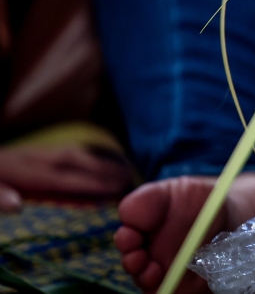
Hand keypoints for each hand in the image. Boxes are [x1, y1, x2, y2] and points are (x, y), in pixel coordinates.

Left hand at [0, 144, 133, 210]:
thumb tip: (18, 205)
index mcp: (22, 171)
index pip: (64, 178)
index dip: (91, 184)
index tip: (118, 190)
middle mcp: (33, 159)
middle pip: (75, 161)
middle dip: (105, 169)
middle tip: (131, 178)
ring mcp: (32, 154)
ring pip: (72, 154)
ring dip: (99, 160)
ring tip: (122, 168)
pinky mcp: (28, 154)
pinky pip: (64, 153)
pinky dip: (84, 156)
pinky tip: (92, 162)